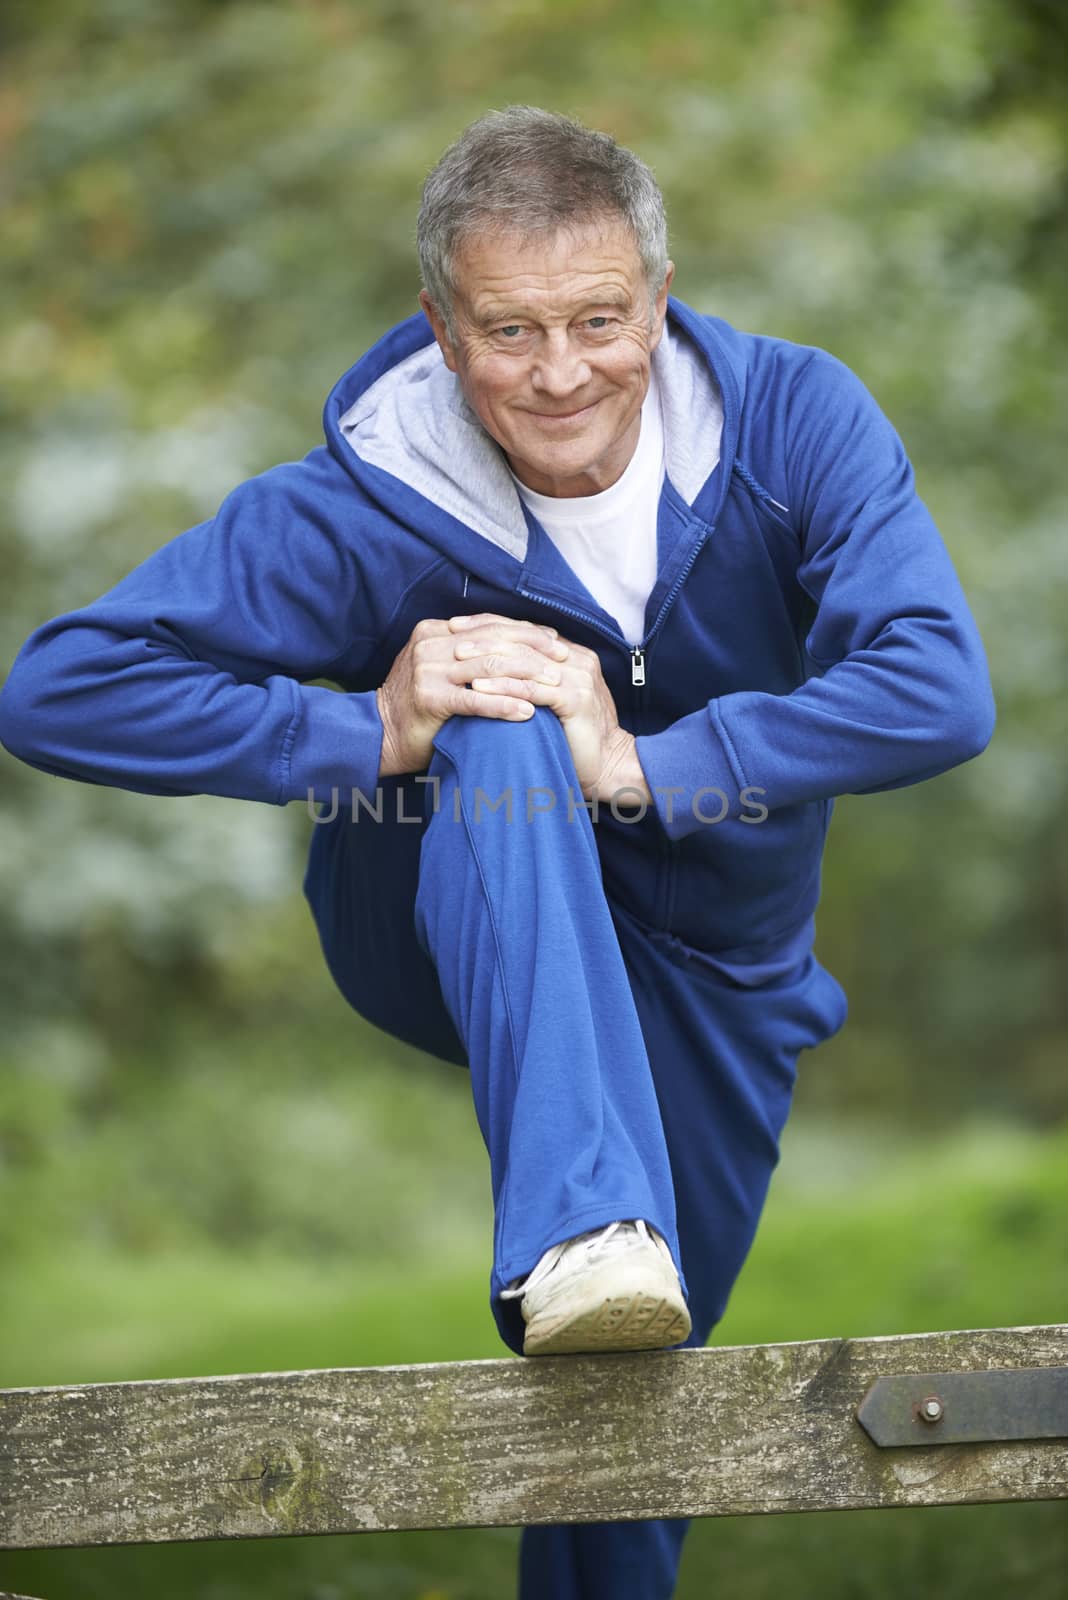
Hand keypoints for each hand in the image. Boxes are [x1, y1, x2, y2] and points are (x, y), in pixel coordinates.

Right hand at [376, 614, 569, 775]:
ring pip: (490, 668)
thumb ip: (468, 655)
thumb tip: (516, 647)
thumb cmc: (420, 706)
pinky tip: (528, 712)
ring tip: (555, 685)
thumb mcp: (441, 668)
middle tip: (564, 661)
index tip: (555, 642)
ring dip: (527, 677)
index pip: (490, 625)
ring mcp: (428, 671)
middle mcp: (430, 645)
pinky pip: (476, 700)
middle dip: (534, 650)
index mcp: (434, 631)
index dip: (526, 632)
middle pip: (494, 642)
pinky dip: (505, 705)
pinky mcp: (429, 699)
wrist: (381, 734)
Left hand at [448, 613, 651, 804]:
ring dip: (488, 659)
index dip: (489, 624)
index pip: (525, 629)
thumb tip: (492, 668)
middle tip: (452, 637)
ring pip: (525, 660)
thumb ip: (533, 680)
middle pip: (523, 638)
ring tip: (458, 659)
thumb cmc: (575, 737)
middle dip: (484, 636)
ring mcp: (579, 677)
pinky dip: (503, 688)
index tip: (456, 625)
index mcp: (572, 653)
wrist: (611, 766)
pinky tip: (478, 688)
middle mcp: (578, 658)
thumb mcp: (552, 700)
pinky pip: (532, 689)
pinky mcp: (577, 699)